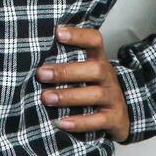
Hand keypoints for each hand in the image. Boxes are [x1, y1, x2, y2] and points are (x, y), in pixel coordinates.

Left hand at [36, 24, 130, 143]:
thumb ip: (66, 59)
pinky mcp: (115, 119)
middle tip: (41, 74)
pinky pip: (99, 121)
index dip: (78, 35)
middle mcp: (108, 76)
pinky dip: (80, 122)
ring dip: (68, 96)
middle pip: (94, 68)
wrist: (121, 113)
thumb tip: (34, 48)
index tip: (57, 33)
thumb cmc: (92, 85)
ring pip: (95, 94)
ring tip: (46, 98)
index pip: (94, 40)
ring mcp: (113, 97)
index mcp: (99, 59)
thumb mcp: (85, 69)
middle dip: (66, 71)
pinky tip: (61, 123)